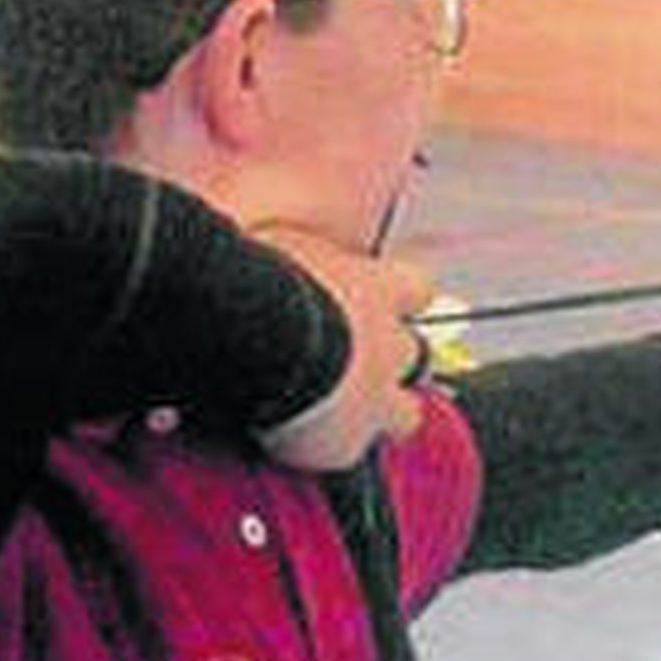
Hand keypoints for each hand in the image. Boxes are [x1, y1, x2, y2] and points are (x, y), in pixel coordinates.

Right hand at [249, 222, 435, 471]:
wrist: (252, 339)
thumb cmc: (254, 273)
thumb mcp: (268, 230)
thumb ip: (280, 229)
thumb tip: (243, 206)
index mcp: (377, 286)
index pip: (417, 286)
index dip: (398, 295)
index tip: (373, 299)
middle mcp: (389, 343)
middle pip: (417, 355)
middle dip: (391, 362)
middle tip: (352, 366)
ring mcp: (377, 398)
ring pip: (407, 416)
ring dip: (381, 415)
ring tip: (338, 417)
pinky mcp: (347, 445)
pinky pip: (351, 455)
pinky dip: (330, 452)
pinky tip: (298, 448)